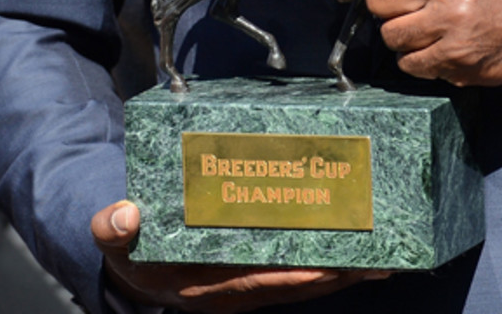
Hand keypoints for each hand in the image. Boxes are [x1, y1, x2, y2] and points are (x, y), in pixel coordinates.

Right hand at [92, 202, 386, 310]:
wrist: (134, 264)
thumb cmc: (131, 251)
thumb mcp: (116, 242)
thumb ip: (115, 228)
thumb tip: (121, 214)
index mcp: (209, 285)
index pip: (261, 282)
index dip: (298, 276)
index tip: (333, 268)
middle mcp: (238, 287)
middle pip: (298, 281)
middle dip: (340, 272)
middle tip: (385, 258)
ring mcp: (251, 278)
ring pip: (305, 274)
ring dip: (343, 266)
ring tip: (386, 252)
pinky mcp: (257, 266)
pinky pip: (298, 264)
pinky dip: (326, 255)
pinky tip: (355, 243)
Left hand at [334, 0, 501, 85]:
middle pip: (379, 0)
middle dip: (382, 5)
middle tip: (401, 4)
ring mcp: (453, 22)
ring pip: (391, 35)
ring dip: (400, 33)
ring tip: (425, 24)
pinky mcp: (458, 58)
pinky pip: (411, 63)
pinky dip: (417, 58)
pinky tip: (438, 45)